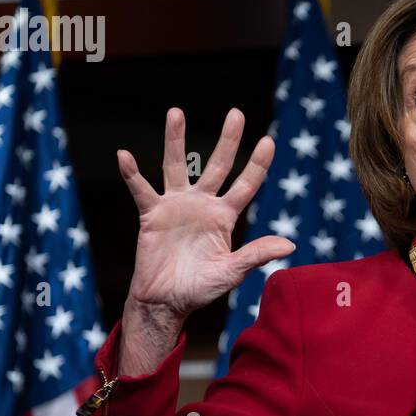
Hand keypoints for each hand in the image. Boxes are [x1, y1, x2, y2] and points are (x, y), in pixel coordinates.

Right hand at [118, 107, 293, 322]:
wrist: (167, 302)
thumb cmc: (201, 287)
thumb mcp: (232, 271)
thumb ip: (256, 254)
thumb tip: (291, 244)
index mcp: (225, 216)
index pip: (246, 184)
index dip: (257, 164)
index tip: (269, 140)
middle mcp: (203, 204)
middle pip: (217, 165)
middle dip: (227, 140)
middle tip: (236, 113)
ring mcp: (177, 206)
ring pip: (176, 166)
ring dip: (175, 140)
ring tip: (175, 113)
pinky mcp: (152, 215)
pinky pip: (141, 190)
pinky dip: (132, 174)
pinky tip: (124, 155)